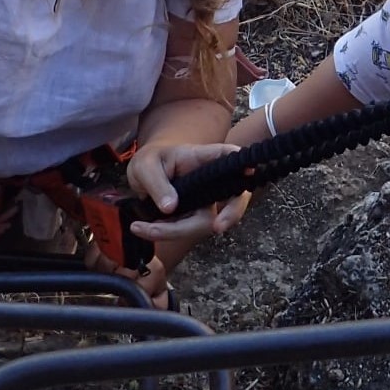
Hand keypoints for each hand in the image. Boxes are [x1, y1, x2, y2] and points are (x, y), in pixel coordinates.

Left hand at [125, 141, 251, 244]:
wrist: (144, 175)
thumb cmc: (150, 161)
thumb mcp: (145, 166)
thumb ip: (157, 184)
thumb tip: (170, 208)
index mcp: (202, 158)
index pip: (228, 156)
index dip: (242, 164)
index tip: (249, 171)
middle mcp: (211, 180)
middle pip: (233, 197)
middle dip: (231, 215)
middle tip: (219, 228)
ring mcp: (206, 200)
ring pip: (207, 222)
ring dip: (176, 232)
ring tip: (140, 228)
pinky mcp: (196, 215)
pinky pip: (189, 230)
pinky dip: (167, 234)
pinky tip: (144, 229)